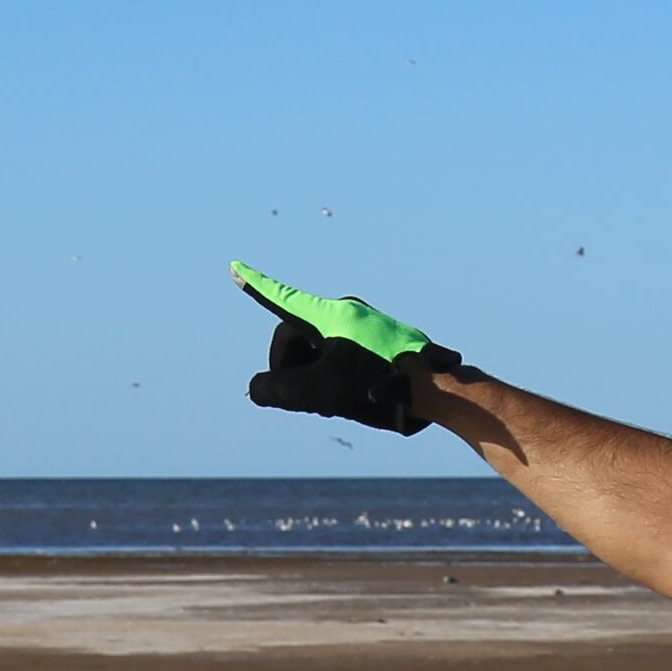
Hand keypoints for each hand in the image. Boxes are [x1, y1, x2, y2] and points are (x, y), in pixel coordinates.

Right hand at [235, 260, 460, 436]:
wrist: (437, 389)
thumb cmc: (376, 386)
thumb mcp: (318, 393)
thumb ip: (276, 390)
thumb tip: (257, 388)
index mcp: (329, 315)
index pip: (281, 298)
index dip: (254, 285)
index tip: (234, 266)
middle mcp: (348, 313)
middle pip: (298, 339)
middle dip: (292, 370)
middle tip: (303, 400)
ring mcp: (368, 327)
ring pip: (322, 351)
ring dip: (315, 379)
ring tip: (333, 404)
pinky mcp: (384, 343)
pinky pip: (345, 355)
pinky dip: (337, 378)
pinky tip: (354, 400)